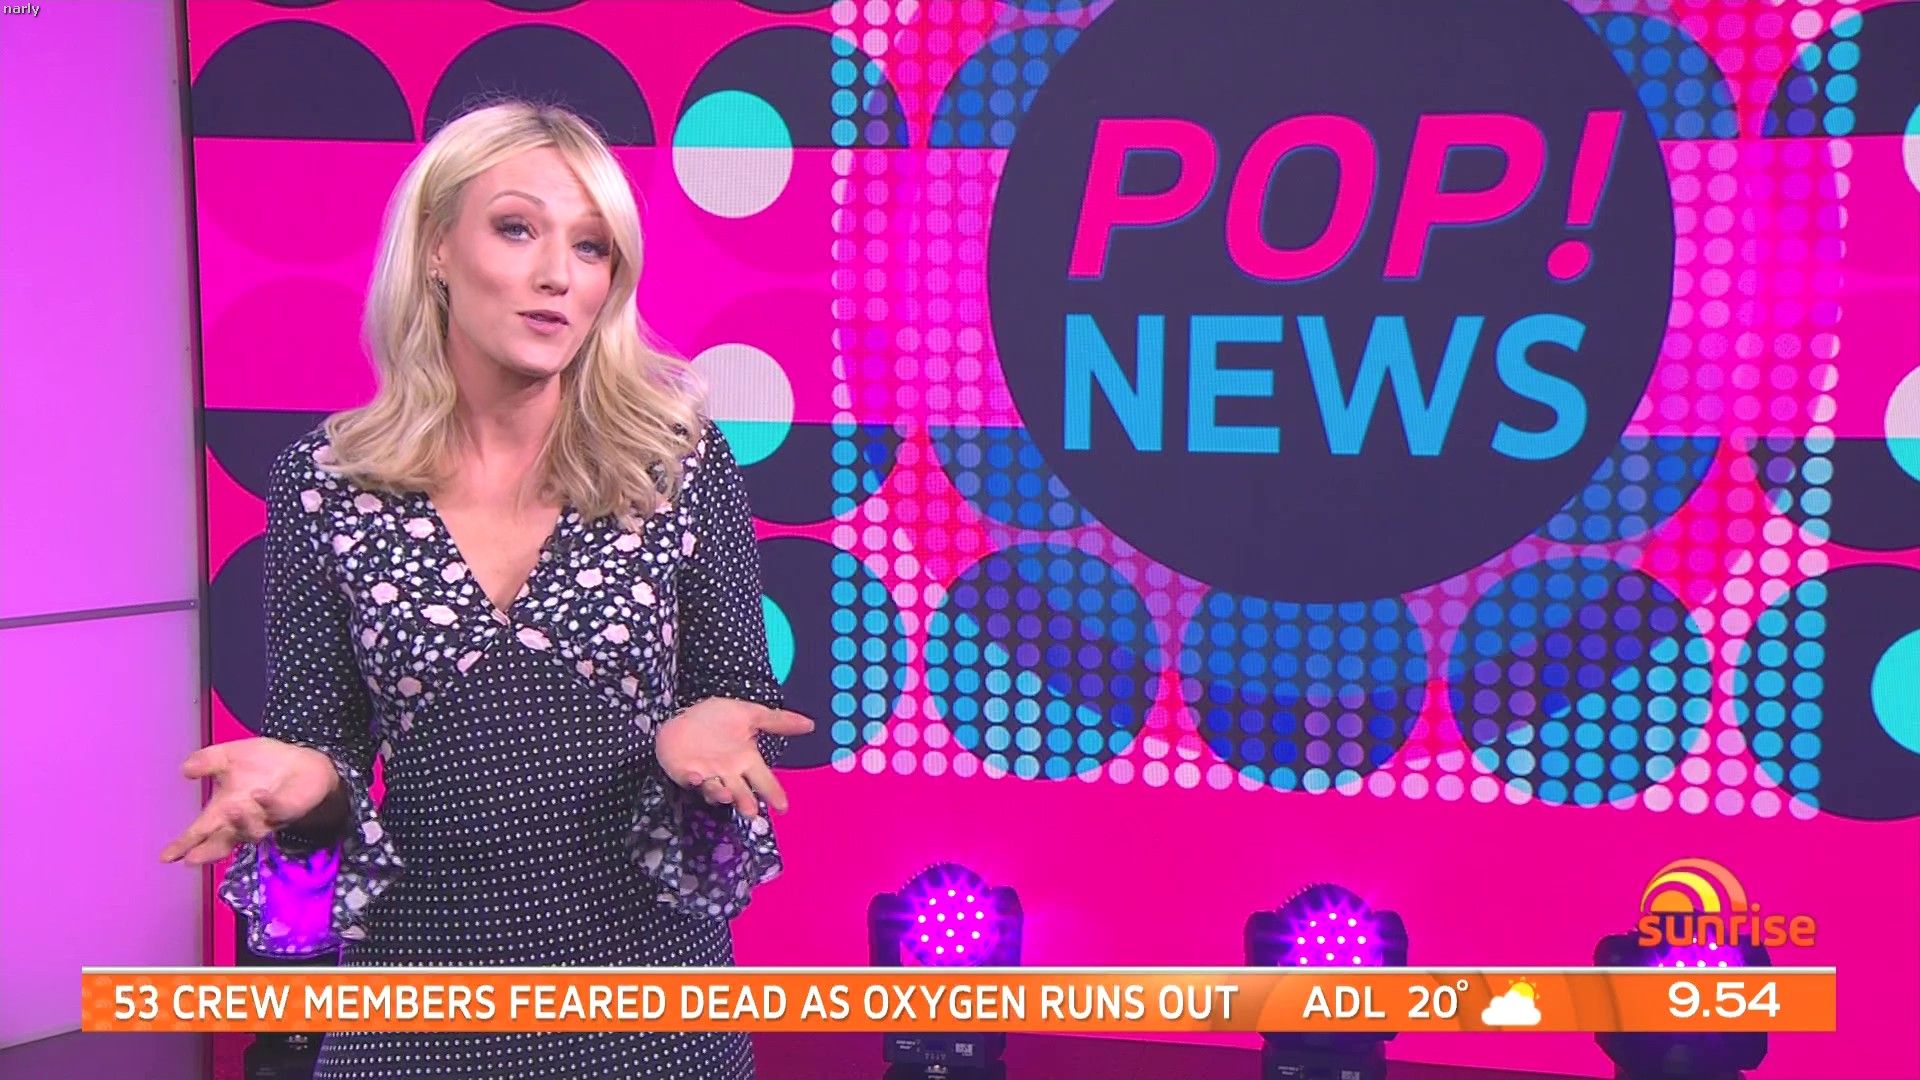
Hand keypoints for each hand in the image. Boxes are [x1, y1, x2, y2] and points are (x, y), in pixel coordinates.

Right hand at [159, 737, 342, 865]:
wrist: (302, 762)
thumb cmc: (263, 764)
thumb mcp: (231, 756)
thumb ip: (209, 761)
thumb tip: (185, 769)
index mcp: (224, 810)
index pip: (200, 832)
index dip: (184, 845)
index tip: (166, 857)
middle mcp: (243, 820)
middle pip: (222, 842)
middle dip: (208, 850)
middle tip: (192, 858)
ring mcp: (266, 819)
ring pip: (250, 830)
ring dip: (240, 822)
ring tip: (231, 808)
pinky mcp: (288, 810)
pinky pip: (277, 811)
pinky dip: (267, 804)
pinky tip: (259, 795)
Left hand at [655, 699, 813, 818]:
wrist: (684, 715)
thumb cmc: (717, 719)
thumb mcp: (749, 714)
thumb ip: (777, 721)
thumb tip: (810, 724)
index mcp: (747, 760)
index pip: (764, 780)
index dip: (773, 792)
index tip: (783, 806)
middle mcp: (729, 774)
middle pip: (741, 792)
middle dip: (746, 802)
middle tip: (752, 811)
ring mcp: (707, 776)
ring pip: (717, 791)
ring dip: (721, 794)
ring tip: (728, 795)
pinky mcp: (686, 774)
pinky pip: (690, 780)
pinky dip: (693, 780)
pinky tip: (695, 777)